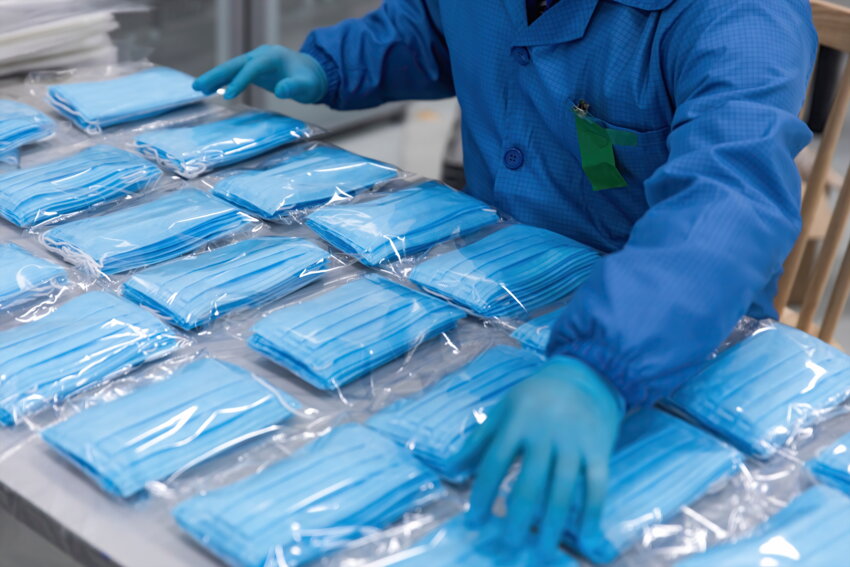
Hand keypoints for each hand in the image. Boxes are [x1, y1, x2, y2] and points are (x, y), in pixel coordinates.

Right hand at [193, 45, 327, 102]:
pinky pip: (235, 73)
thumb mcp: (306, 86)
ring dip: (215, 77)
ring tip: (197, 88)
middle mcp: (260, 55)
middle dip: (216, 75)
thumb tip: (280, 91)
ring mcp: (256, 61)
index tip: (228, 97)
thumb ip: (294, 87)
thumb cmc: (310, 81)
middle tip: (197, 86)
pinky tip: (209, 89)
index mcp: (272, 57)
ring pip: (232, 68)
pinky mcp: (254, 69)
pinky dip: (223, 81)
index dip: (239, 81)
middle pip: (235, 64)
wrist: (313, 73)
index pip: (251, 68)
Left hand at [456, 355, 623, 555]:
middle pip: (529, 484)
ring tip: (541, 552)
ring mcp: (574, 444)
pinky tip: (584, 536)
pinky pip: (597, 486)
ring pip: (562, 492)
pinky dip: (591, 513)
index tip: (473, 522)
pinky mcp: (600, 450)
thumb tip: (451, 470)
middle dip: (517, 519)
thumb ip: (479, 439)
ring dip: (551, 526)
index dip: (482, 494)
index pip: (493, 463)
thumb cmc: (538, 393)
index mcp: (517, 422)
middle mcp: (545, 435)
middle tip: (508, 546)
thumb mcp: (504, 407)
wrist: (588, 371)